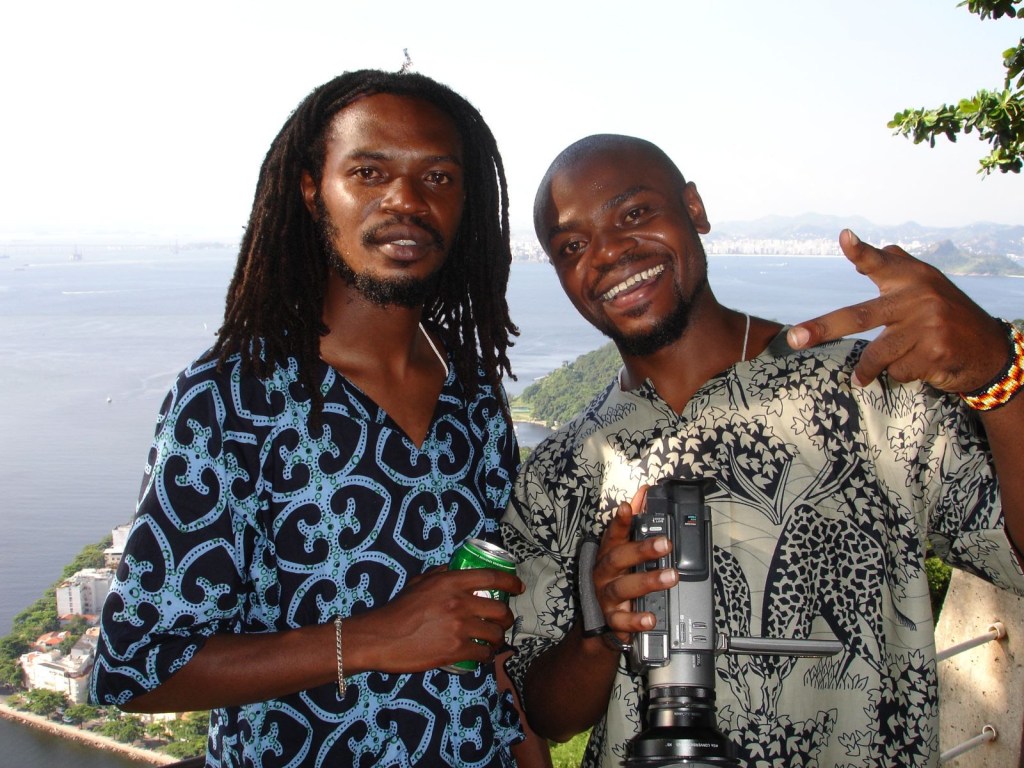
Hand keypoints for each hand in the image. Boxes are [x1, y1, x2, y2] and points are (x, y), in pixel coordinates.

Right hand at [347, 565, 523, 673]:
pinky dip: (486, 656)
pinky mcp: (456, 650)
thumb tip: (454, 568)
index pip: (492, 577)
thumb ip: (439, 574)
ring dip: (498, 639)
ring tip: (494, 642)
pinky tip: (483, 656)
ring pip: (495, 634)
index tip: (517, 587)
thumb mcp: (419, 582)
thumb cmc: (397, 609)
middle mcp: (459, 602)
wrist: (380, 637)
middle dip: (507, 618)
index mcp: (451, 582)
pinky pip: (483, 654)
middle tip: (504, 622)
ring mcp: (459, 627)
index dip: (510, 581)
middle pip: (500, 609)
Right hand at [591, 486, 677, 644]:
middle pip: (618, 558)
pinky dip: (636, 620)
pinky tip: (651, 618)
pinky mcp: (613, 620)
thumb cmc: (616, 578)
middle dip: (641, 550)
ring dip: (647, 581)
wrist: (601, 621)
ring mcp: (607, 597)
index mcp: (609, 555)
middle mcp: (604, 574)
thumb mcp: (623, 550)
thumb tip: (644, 492)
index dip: (619, 521)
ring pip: (623, 588)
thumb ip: (634, 522)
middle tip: (665, 543)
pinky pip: (622, 621)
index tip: (627, 507)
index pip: (613, 535)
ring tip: (671, 576)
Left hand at [786, 229, 1007, 392]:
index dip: (861, 252)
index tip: (845, 238)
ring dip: (868, 370)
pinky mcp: (934, 353)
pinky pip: (897, 371)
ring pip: (876, 355)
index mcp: (912, 277)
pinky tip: (921, 365)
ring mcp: (927, 327)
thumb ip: (895, 266)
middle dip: (824, 329)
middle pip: (860, 316)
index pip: (881, 262)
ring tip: (862, 377)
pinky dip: (900, 374)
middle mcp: (919, 298)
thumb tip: (862, 242)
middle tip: (795, 339)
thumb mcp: (927, 284)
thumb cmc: (946, 314)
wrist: (988, 349)